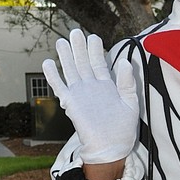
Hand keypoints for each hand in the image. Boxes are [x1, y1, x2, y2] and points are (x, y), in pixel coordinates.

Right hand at [42, 29, 138, 163]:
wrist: (111, 147)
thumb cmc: (123, 130)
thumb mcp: (131, 103)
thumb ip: (127, 82)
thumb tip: (125, 60)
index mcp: (107, 86)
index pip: (99, 63)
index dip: (95, 49)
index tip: (93, 37)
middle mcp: (92, 87)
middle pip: (83, 62)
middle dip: (79, 47)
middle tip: (75, 32)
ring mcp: (80, 94)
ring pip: (71, 70)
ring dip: (66, 56)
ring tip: (61, 41)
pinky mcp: (71, 102)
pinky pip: (59, 86)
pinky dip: (53, 75)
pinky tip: (48, 63)